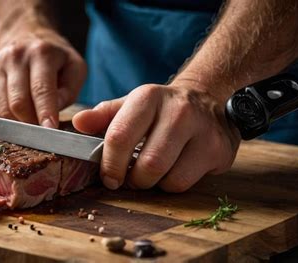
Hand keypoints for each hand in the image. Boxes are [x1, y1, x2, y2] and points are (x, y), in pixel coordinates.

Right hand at [0, 28, 85, 127]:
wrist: (27, 35)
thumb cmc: (56, 60)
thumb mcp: (75, 68)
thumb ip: (69, 92)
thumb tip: (52, 111)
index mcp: (42, 52)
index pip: (41, 89)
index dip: (45, 112)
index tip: (49, 130)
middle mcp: (15, 55)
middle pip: (19, 103)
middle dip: (31, 122)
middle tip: (41, 126)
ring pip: (3, 108)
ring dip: (18, 121)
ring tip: (30, 116)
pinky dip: (3, 117)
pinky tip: (15, 111)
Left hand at [72, 83, 240, 191]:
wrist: (208, 101)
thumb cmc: (160, 110)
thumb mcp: (130, 107)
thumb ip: (103, 116)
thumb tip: (78, 123)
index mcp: (148, 97)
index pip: (120, 136)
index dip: (110, 164)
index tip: (108, 177)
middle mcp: (178, 110)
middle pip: (147, 165)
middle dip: (134, 179)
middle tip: (131, 177)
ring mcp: (203, 130)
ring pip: (168, 179)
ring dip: (154, 183)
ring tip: (153, 170)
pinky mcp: (219, 150)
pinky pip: (185, 184)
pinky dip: (172, 184)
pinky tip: (174, 169)